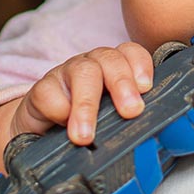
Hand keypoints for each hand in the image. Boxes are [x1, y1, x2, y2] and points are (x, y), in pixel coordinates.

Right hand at [12, 42, 153, 145]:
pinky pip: (50, 92)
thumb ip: (130, 120)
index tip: (146, 88)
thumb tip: (151, 139)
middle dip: (123, 84)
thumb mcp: (113, 120)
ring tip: (86, 135)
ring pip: (82, 73)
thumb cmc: (88, 123)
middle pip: (110, 59)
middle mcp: (93, 65)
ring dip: (88, 104)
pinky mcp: (42, 88)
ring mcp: (67, 73)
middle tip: (130, 111)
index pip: (132, 54)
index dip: (141, 66)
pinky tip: (62, 125)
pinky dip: (59, 110)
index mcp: (115, 69)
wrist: (44, 132)